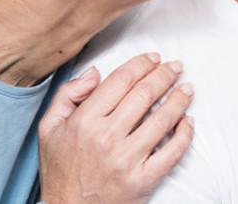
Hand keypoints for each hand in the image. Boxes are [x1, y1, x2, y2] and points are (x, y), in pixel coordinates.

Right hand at [38, 53, 194, 203]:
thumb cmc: (60, 171)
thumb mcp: (49, 129)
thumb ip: (68, 95)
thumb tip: (94, 72)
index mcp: (84, 121)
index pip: (121, 81)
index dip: (142, 64)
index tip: (154, 58)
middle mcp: (107, 138)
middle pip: (145, 94)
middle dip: (165, 75)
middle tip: (175, 66)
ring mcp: (127, 159)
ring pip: (162, 120)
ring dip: (180, 99)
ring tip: (187, 88)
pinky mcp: (143, 180)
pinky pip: (172, 152)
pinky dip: (185, 134)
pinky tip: (188, 121)